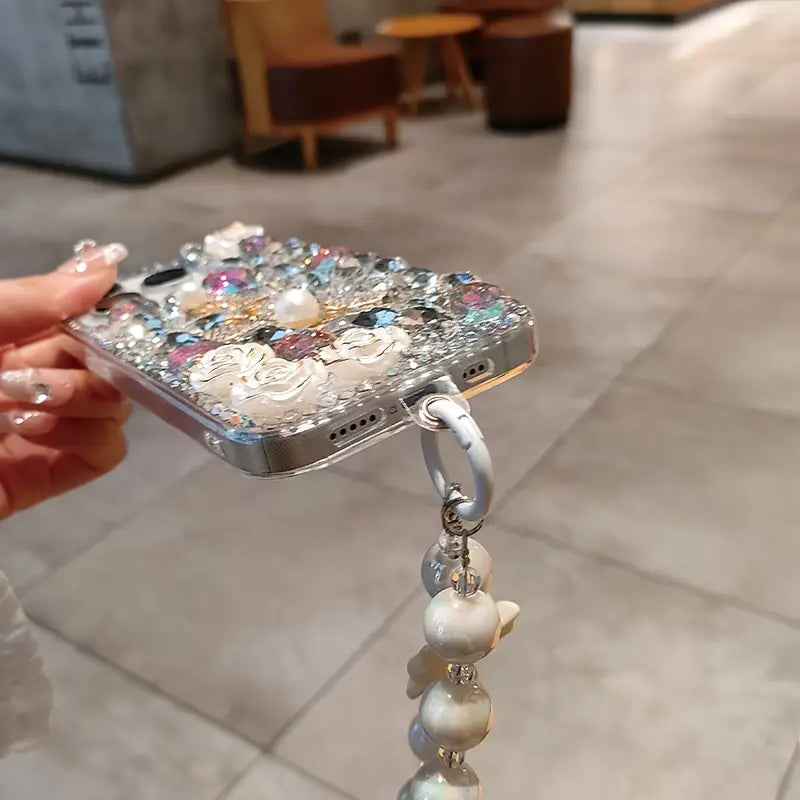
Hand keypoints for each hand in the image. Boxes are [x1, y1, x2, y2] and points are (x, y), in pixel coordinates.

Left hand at [0, 244, 130, 517]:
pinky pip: (107, 451)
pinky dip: (86, 437)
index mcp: (6, 334)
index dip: (103, 314)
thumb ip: (29, 299)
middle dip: (86, 361)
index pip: (82, 317)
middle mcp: (29, 375)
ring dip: (80, 399)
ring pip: (114, 404)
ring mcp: (43, 426)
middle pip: (107, 360)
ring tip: (15, 407)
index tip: (106, 314)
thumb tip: (106, 262)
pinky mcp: (48, 473)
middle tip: (32, 371)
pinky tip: (34, 432)